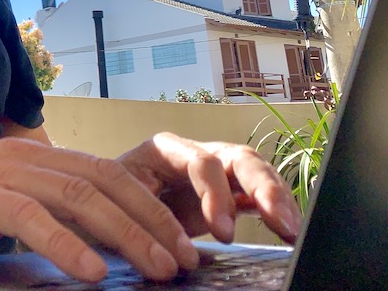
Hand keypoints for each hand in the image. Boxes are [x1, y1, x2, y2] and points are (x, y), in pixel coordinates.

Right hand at [0, 138, 201, 283]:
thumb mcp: (2, 202)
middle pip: (103, 182)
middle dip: (150, 221)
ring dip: (124, 234)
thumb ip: (43, 210)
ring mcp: (1, 172)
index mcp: (35, 156)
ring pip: (77, 196)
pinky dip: (66, 244)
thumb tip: (94, 244)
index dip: (149, 206)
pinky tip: (91, 271)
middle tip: (183, 260)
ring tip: (155, 268)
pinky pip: (31, 218)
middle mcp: (25, 156)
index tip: (181, 242)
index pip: (106, 173)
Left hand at [117, 132, 300, 243]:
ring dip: (278, 198)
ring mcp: (216, 171)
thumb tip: (172, 250)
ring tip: (292, 230)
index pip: (201, 161)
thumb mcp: (119, 202)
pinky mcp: (227, 193)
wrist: (108, 203)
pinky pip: (258, 195)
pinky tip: (289, 230)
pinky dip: (275, 209)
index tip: (222, 232)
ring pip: (256, 173)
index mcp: (165, 149)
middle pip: (238, 158)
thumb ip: (144, 218)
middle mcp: (195, 153)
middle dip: (264, 187)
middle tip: (280, 222)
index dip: (216, 194)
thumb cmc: (109, 198)